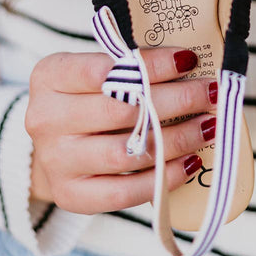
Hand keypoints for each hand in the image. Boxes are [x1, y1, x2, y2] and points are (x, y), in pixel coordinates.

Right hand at [26, 48, 216, 212]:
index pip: (104, 68)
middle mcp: (46, 118)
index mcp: (51, 76)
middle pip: (121, 110)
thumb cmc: (86, 98)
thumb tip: (191, 64)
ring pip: (126, 152)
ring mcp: (56, 160)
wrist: (53, 147)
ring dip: (177, 138)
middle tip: (209, 93)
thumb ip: (130, 66)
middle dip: (175, 100)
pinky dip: (162, 178)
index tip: (188, 60)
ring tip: (208, 126)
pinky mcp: (72, 195)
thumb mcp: (94, 69)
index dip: (151, 65)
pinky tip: (191, 161)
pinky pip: (124, 192)